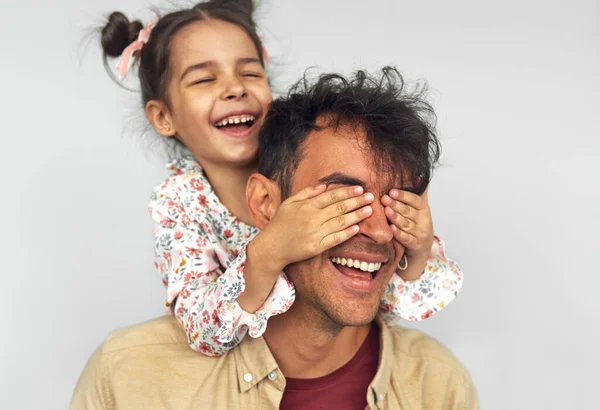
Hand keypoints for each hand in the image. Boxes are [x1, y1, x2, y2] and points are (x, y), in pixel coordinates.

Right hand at [258, 184, 374, 271]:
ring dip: (356, 216)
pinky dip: (346, 234)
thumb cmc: (280, 223)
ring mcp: (315, 233)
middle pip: (339, 208)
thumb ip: (306, 193)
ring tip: (369, 211)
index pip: (331, 196)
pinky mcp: (316, 247)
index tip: (360, 189)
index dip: (347, 192)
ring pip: (340, 223)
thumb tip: (324, 185)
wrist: (272, 246)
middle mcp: (312, 218)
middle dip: (357, 202)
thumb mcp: (290, 203)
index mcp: (307, 206)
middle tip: (372, 197)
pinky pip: (334, 239)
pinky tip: (357, 229)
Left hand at [382, 188, 433, 279]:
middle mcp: (423, 220)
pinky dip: (399, 234)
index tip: (392, 191)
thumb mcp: (419, 208)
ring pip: (406, 224)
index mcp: (424, 209)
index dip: (403, 195)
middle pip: (408, 211)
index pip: (415, 200)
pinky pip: (406, 238)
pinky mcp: (415, 245)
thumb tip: (417, 176)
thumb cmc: (416, 223)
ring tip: (386, 211)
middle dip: (396, 205)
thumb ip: (416, 193)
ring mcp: (420, 233)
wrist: (423, 246)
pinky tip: (391, 228)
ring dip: (396, 217)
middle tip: (384, 199)